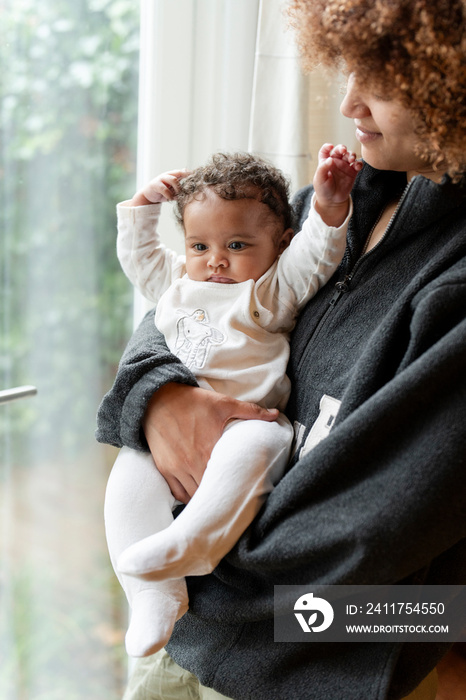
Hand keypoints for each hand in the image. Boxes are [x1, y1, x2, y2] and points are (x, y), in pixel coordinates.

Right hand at [129, 168, 190, 206]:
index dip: (190, 174)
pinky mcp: (155, 184)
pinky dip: (169, 195)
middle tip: (189, 188)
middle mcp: (168, 175)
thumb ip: (181, 191)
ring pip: (173, 179)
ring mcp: (161, 178)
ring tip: (179, 195)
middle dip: (186, 179)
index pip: (183, 171)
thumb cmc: (163, 193)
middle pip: (179, 172)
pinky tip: (170, 199)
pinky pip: (164, 189)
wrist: (149, 196)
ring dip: (178, 188)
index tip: (198, 178)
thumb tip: (191, 195)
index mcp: (173, 175)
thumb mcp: (174, 192)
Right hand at [142, 383, 278, 503]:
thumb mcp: (223, 403)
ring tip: (216, 495)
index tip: (244, 488)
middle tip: (232, 495)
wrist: (157, 398)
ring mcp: (177, 468)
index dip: (237, 486)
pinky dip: (187, 495)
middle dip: (221, 494)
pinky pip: (177, 493)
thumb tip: (276, 415)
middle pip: (210, 492)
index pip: (227, 479)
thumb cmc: (192, 401)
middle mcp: (192, 463)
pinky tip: (197, 491)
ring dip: (204, 497)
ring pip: (194, 496)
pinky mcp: (165, 468)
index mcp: (209, 449)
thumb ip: (251, 411)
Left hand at [313, 143, 362, 225]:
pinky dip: (359, 163)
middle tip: (344, 151)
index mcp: (325, 161)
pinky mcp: (352, 172)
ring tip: (352, 160)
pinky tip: (357, 166)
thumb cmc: (323, 189)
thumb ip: (323, 168)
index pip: (325, 150)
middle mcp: (335, 162)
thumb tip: (331, 159)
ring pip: (350, 155)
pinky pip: (357, 165)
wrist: (332, 200)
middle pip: (339, 150)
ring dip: (352, 155)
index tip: (330, 147)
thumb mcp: (319, 179)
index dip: (327, 147)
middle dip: (342, 148)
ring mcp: (345, 166)